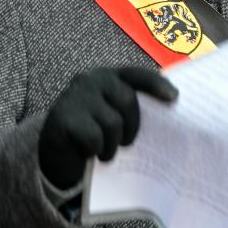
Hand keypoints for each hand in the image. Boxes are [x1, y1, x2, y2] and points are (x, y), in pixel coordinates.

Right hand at [38, 66, 177, 190]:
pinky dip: (97, 150)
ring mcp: (76, 97)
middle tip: (126, 142)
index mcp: (107, 76)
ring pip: (112, 123)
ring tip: (105, 151)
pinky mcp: (65, 118)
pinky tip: (89, 152)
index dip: (156, 85)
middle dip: (132, 126)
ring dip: (112, 145)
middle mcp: (90, 80)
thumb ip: (127, 107)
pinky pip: (95, 138)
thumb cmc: (89, 129)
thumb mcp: (108, 112)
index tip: (174, 98)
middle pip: (127, 100)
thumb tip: (164, 114)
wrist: (52, 149)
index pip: (136, 75)